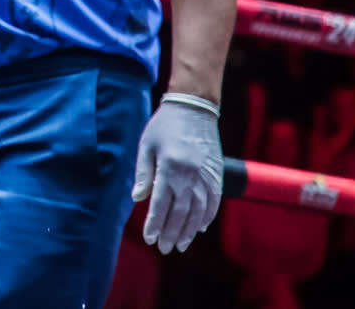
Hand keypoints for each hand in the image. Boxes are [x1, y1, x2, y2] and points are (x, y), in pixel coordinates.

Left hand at [132, 94, 224, 252]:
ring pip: (198, 212)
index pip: (160, 204)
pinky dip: (207, 218)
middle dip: (170, 232)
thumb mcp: (146, 145)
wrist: (194, 107)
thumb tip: (138, 199)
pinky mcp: (216, 175)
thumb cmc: (164, 125)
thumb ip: (144, 173)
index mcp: (169, 168)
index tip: (149, 238)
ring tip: (180, 244)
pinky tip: (199, 228)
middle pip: (180, 213)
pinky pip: (213, 202)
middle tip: (164, 248)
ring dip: (189, 231)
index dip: (154, 223)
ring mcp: (206, 176)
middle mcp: (190, 175)